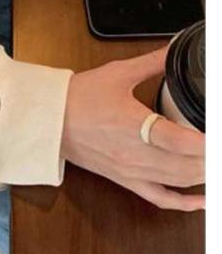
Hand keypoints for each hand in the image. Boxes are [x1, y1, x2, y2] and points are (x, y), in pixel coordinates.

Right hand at [61, 46, 205, 210]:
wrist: (49, 120)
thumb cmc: (79, 98)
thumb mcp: (118, 73)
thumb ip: (152, 62)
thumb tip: (173, 49)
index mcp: (133, 125)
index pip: (179, 141)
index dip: (206, 142)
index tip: (216, 134)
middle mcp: (135, 153)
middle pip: (187, 166)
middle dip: (209, 158)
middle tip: (218, 145)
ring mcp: (132, 171)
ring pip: (179, 182)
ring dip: (203, 174)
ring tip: (213, 162)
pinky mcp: (126, 180)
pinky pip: (161, 198)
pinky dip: (185, 203)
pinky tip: (203, 199)